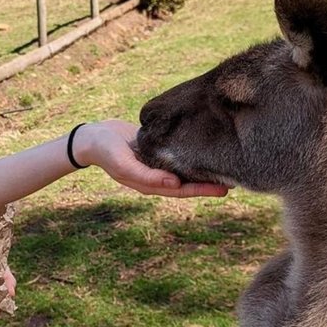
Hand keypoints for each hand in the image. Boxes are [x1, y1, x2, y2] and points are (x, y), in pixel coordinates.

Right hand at [75, 120, 229, 197]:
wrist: (91, 136)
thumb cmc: (106, 150)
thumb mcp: (124, 163)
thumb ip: (147, 176)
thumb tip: (174, 184)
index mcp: (149, 184)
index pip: (181, 190)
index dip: (202, 190)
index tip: (223, 190)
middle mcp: (155, 176)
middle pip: (187, 182)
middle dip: (208, 183)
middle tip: (234, 181)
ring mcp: (155, 163)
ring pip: (184, 170)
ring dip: (202, 170)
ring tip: (224, 167)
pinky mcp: (155, 150)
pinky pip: (176, 156)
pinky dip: (190, 156)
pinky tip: (203, 151)